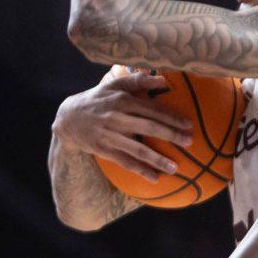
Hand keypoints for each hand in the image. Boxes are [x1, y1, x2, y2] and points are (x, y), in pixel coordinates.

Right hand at [53, 68, 193, 181]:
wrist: (68, 118)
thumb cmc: (99, 99)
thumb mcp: (114, 84)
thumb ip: (138, 80)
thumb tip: (163, 79)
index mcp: (122, 100)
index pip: (152, 109)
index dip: (171, 117)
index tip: (189, 124)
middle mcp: (117, 117)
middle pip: (148, 127)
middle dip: (171, 135)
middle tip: (189, 142)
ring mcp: (109, 135)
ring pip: (137, 149)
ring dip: (157, 159)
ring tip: (176, 167)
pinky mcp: (103, 150)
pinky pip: (125, 162)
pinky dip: (141, 170)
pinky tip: (155, 178)